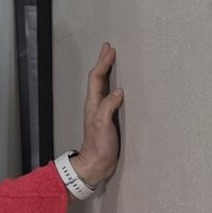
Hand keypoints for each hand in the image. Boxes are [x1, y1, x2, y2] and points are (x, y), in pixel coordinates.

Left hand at [75, 44, 123, 187]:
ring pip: (102, 85)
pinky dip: (112, 85)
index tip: (110, 50)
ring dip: (106, 71)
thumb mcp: (103, 125)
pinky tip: (118, 85)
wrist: (96, 165)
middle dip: (103, 62)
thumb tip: (119, 91)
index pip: (97, 78)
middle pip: (98, 78)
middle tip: (108, 48)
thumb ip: (109, 106)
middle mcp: (95, 104)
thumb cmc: (99, 146)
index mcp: (93, 104)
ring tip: (111, 60)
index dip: (103, 63)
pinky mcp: (107, 118)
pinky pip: (109, 95)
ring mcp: (100, 111)